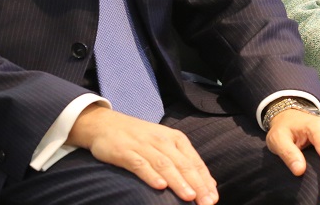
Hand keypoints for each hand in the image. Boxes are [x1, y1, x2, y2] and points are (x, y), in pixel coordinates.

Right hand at [68, 105, 217, 203]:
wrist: (106, 124)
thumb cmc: (141, 138)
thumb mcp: (166, 145)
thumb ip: (185, 162)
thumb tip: (208, 184)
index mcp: (176, 139)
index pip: (194, 162)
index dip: (204, 181)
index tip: (213, 198)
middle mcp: (162, 141)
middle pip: (183, 165)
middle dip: (196, 185)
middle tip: (206, 202)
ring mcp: (144, 146)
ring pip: (165, 165)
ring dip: (178, 181)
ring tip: (189, 197)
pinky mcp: (125, 152)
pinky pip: (140, 164)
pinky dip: (151, 175)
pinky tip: (160, 186)